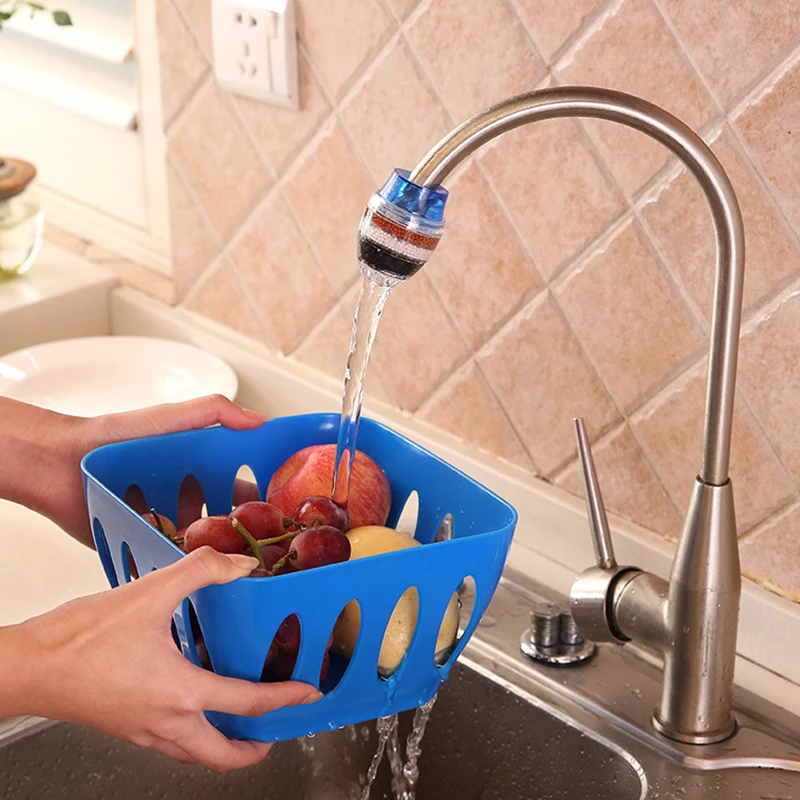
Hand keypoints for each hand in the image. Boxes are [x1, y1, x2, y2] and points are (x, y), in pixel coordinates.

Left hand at [0, 395, 266, 546]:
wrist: (59, 466)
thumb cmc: (114, 438)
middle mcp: (183, 500)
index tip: (280, 516)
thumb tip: (262, 421)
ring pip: (199, 547)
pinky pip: (166, 562)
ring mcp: (162, 526)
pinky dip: (180, 570)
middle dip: (242, 537)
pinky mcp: (139, 547)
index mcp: (196, 471)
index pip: (238, 490)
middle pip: (223, 523)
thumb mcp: (170, 419)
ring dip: (214, 556)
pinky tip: (195, 578)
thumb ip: (215, 412)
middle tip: (262, 553)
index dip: (260, 502)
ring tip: (233, 569)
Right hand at [2, 547, 320, 770]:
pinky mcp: (125, 727)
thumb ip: (201, 571)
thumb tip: (242, 565)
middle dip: (254, 751)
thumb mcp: (150, 592)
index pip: (248, 704)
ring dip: (223, 746)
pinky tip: (191, 703)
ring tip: (239, 725)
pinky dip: (194, 733)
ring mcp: (143, 731)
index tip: (307, 695)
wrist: (26, 667)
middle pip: (221, 756)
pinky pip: (170, 742)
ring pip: (194, 754)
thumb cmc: (80, 638)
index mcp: (181, 693)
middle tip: (274, 734)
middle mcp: (166, 722)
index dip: (285, 699)